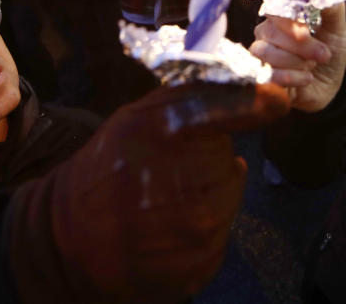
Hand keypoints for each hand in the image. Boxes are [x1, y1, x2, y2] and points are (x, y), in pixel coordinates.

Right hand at [42, 82, 289, 300]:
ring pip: (228, 195)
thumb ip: (184, 99)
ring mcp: (198, 226)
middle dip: (208, 160)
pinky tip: (167, 229)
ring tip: (164, 200)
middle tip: (170, 170)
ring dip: (206, 195)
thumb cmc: (105, 168)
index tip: (276, 99)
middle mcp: (189, 178)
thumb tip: (239, 81)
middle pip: (230, 158)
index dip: (259, 101)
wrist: (69, 239)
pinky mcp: (202, 263)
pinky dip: (200, 230)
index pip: (232, 107)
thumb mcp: (134, 119)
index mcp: (167, 131)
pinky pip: (221, 234)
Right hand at [250, 3, 345, 111]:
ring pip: (265, 51)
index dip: (289, 21)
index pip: (275, 7)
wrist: (327, 86)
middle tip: (324, 55)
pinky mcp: (260, 75)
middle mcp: (267, 31)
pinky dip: (291, 77)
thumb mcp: (337, 30)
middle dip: (302, 46)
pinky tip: (306, 79)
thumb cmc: (328, 53)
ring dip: (296, 62)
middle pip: (272, 31)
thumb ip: (332, 9)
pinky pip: (267, 73)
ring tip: (312, 67)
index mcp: (283, 15)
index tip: (306, 33)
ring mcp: (261, 52)